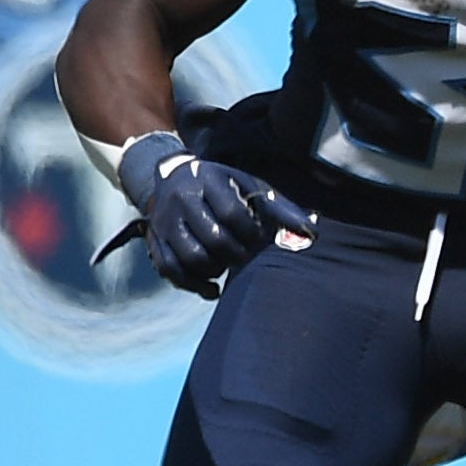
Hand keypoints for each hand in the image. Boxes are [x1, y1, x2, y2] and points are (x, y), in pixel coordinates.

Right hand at [114, 130, 312, 296]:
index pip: (232, 214)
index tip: (262, 241)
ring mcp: (164, 221)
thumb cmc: (223, 185)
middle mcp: (182, 200)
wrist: (172, 176)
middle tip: (249, 260)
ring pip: (190, 257)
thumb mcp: (249, 185)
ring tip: (230, 268)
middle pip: (213, 239)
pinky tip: (212, 289)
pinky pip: (169, 269)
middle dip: (238, 256)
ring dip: (216, 270)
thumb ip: (279, 208)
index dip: (252, 234)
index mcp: (208, 181)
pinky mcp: (154, 239)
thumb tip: (311, 232)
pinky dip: (192, 284)